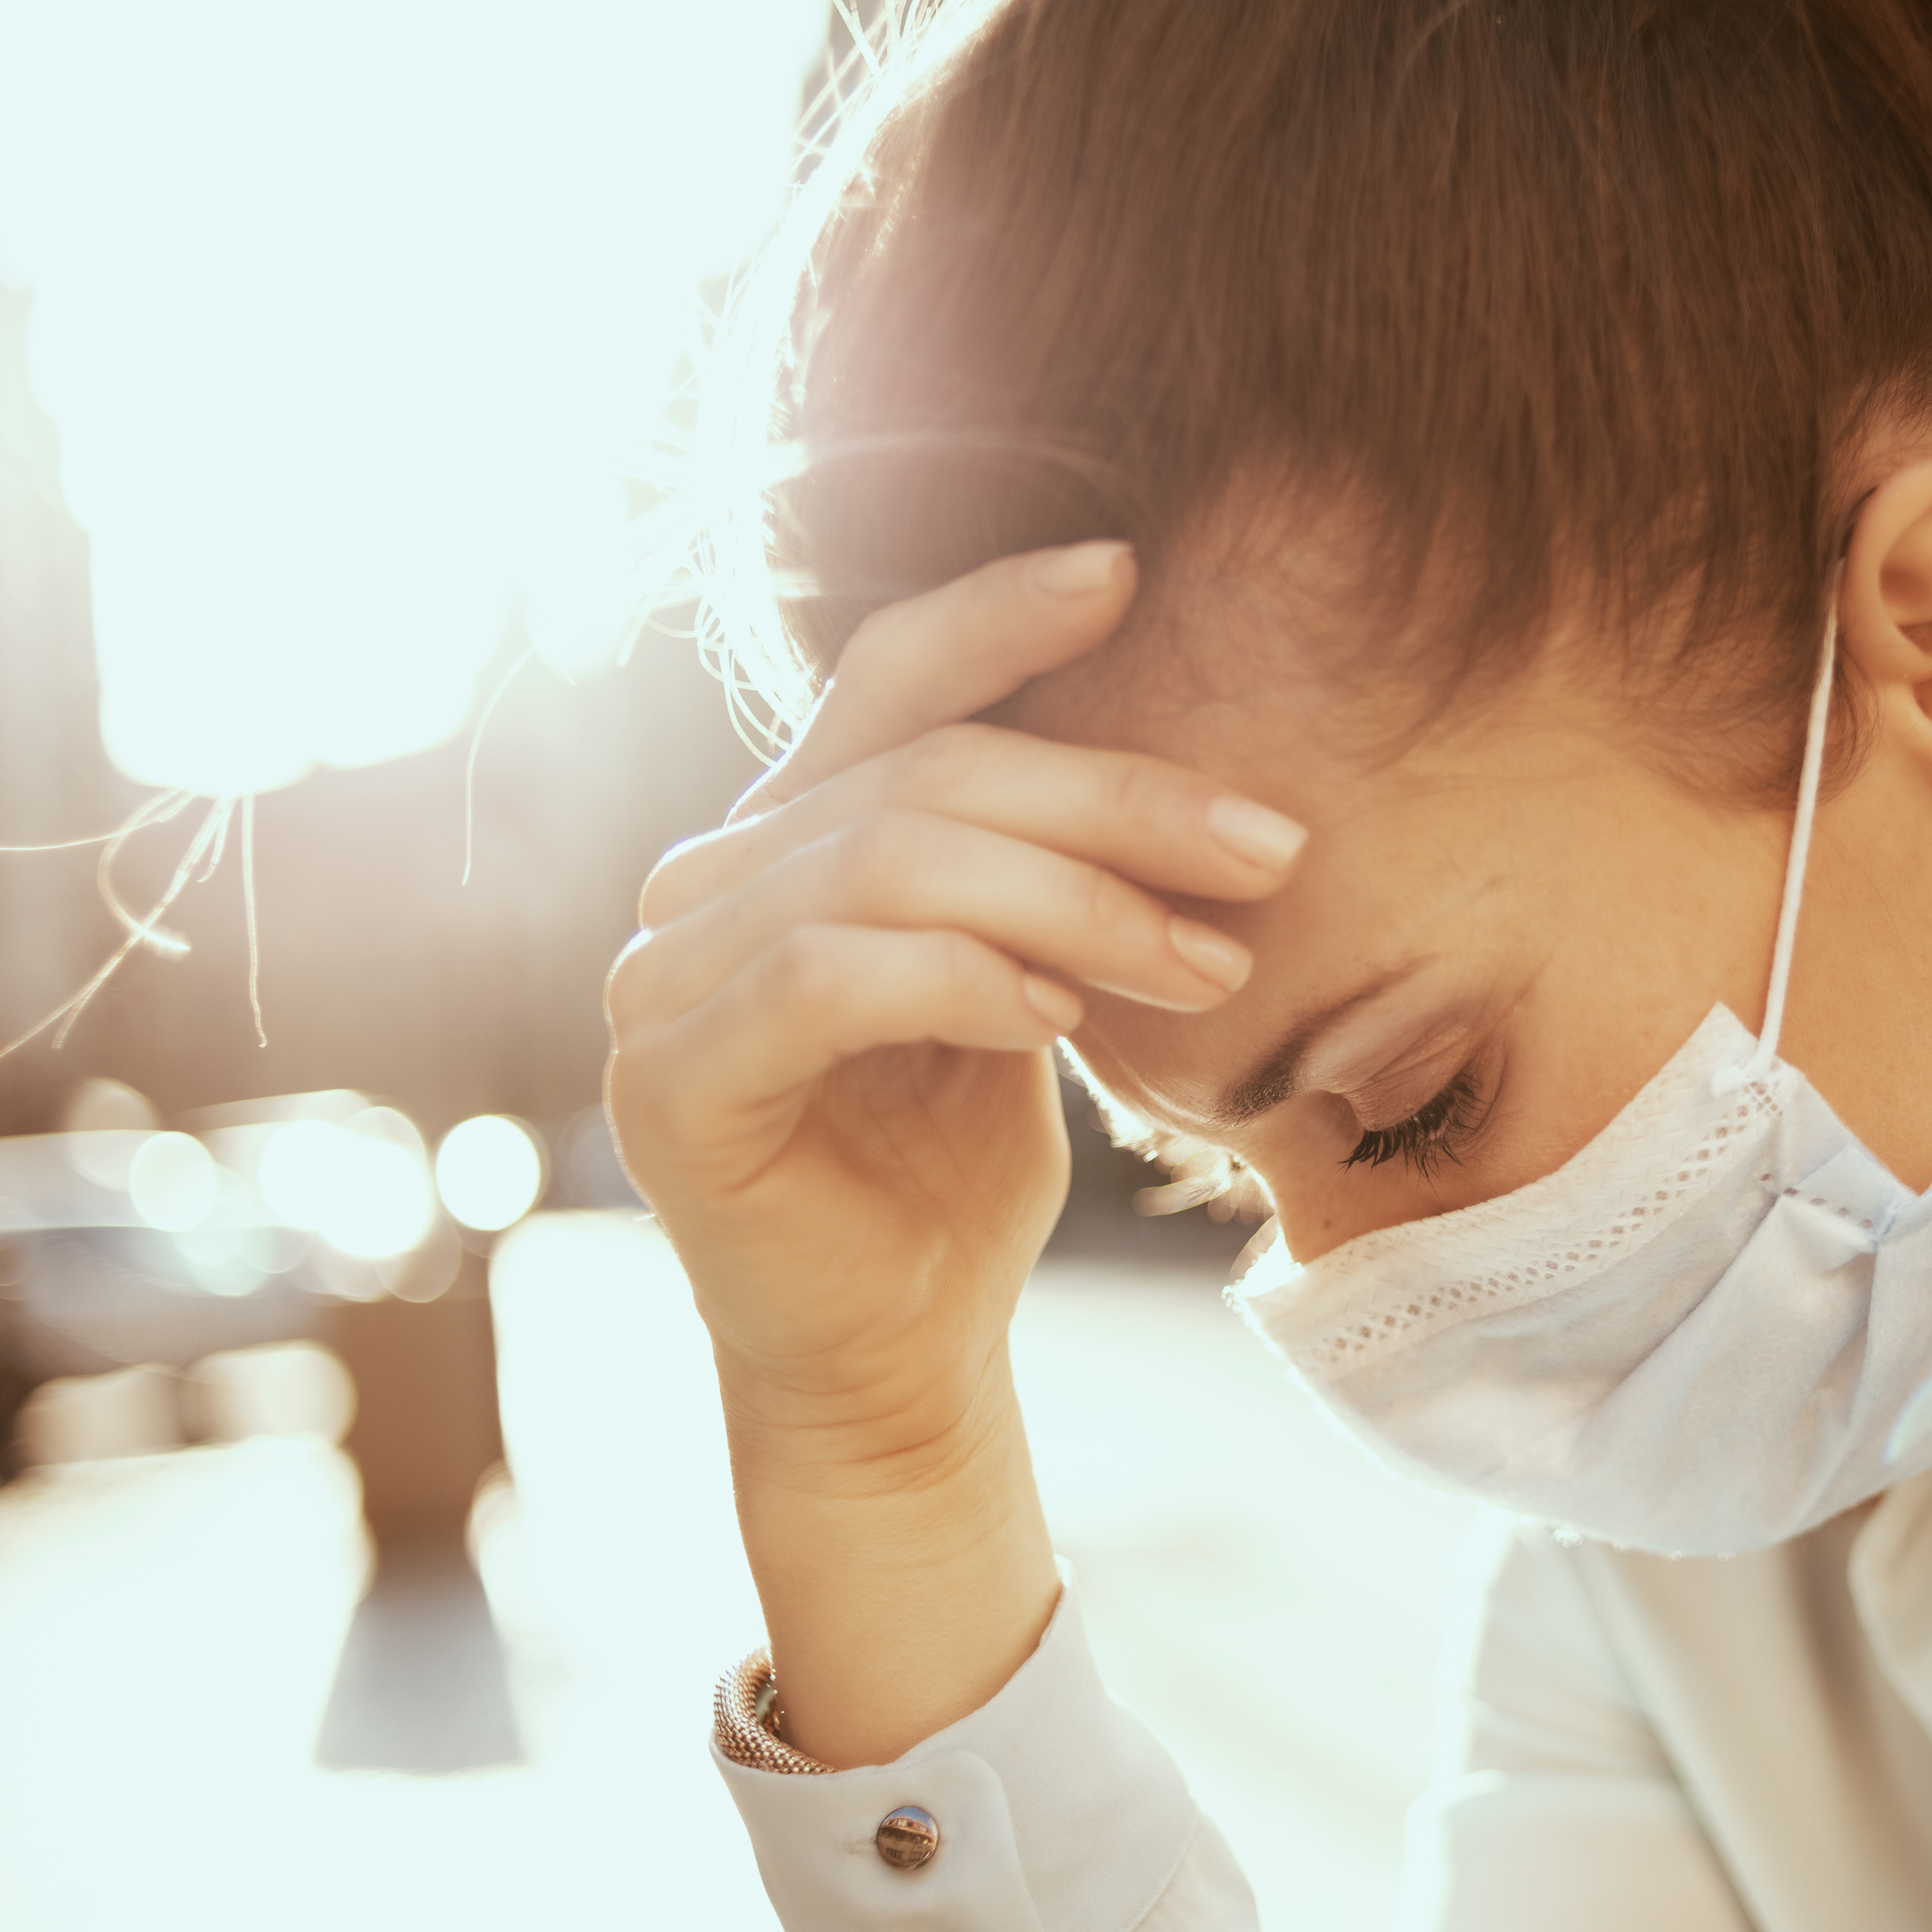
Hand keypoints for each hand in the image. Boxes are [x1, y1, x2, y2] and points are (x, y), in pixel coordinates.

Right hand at [601, 543, 1305, 1758]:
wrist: (895, 1357)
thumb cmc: (958, 1173)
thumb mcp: (1023, 988)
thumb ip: (1034, 874)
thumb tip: (1169, 761)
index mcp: (783, 836)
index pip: (886, 677)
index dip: (1003, 614)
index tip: (1133, 573)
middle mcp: (700, 883)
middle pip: (926, 774)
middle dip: (1119, 804)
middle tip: (1269, 854)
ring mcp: (662, 979)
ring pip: (889, 862)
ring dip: (1076, 903)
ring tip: (1203, 966)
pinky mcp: (671, 1081)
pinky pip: (828, 975)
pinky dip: (964, 977)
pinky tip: (1061, 1017)